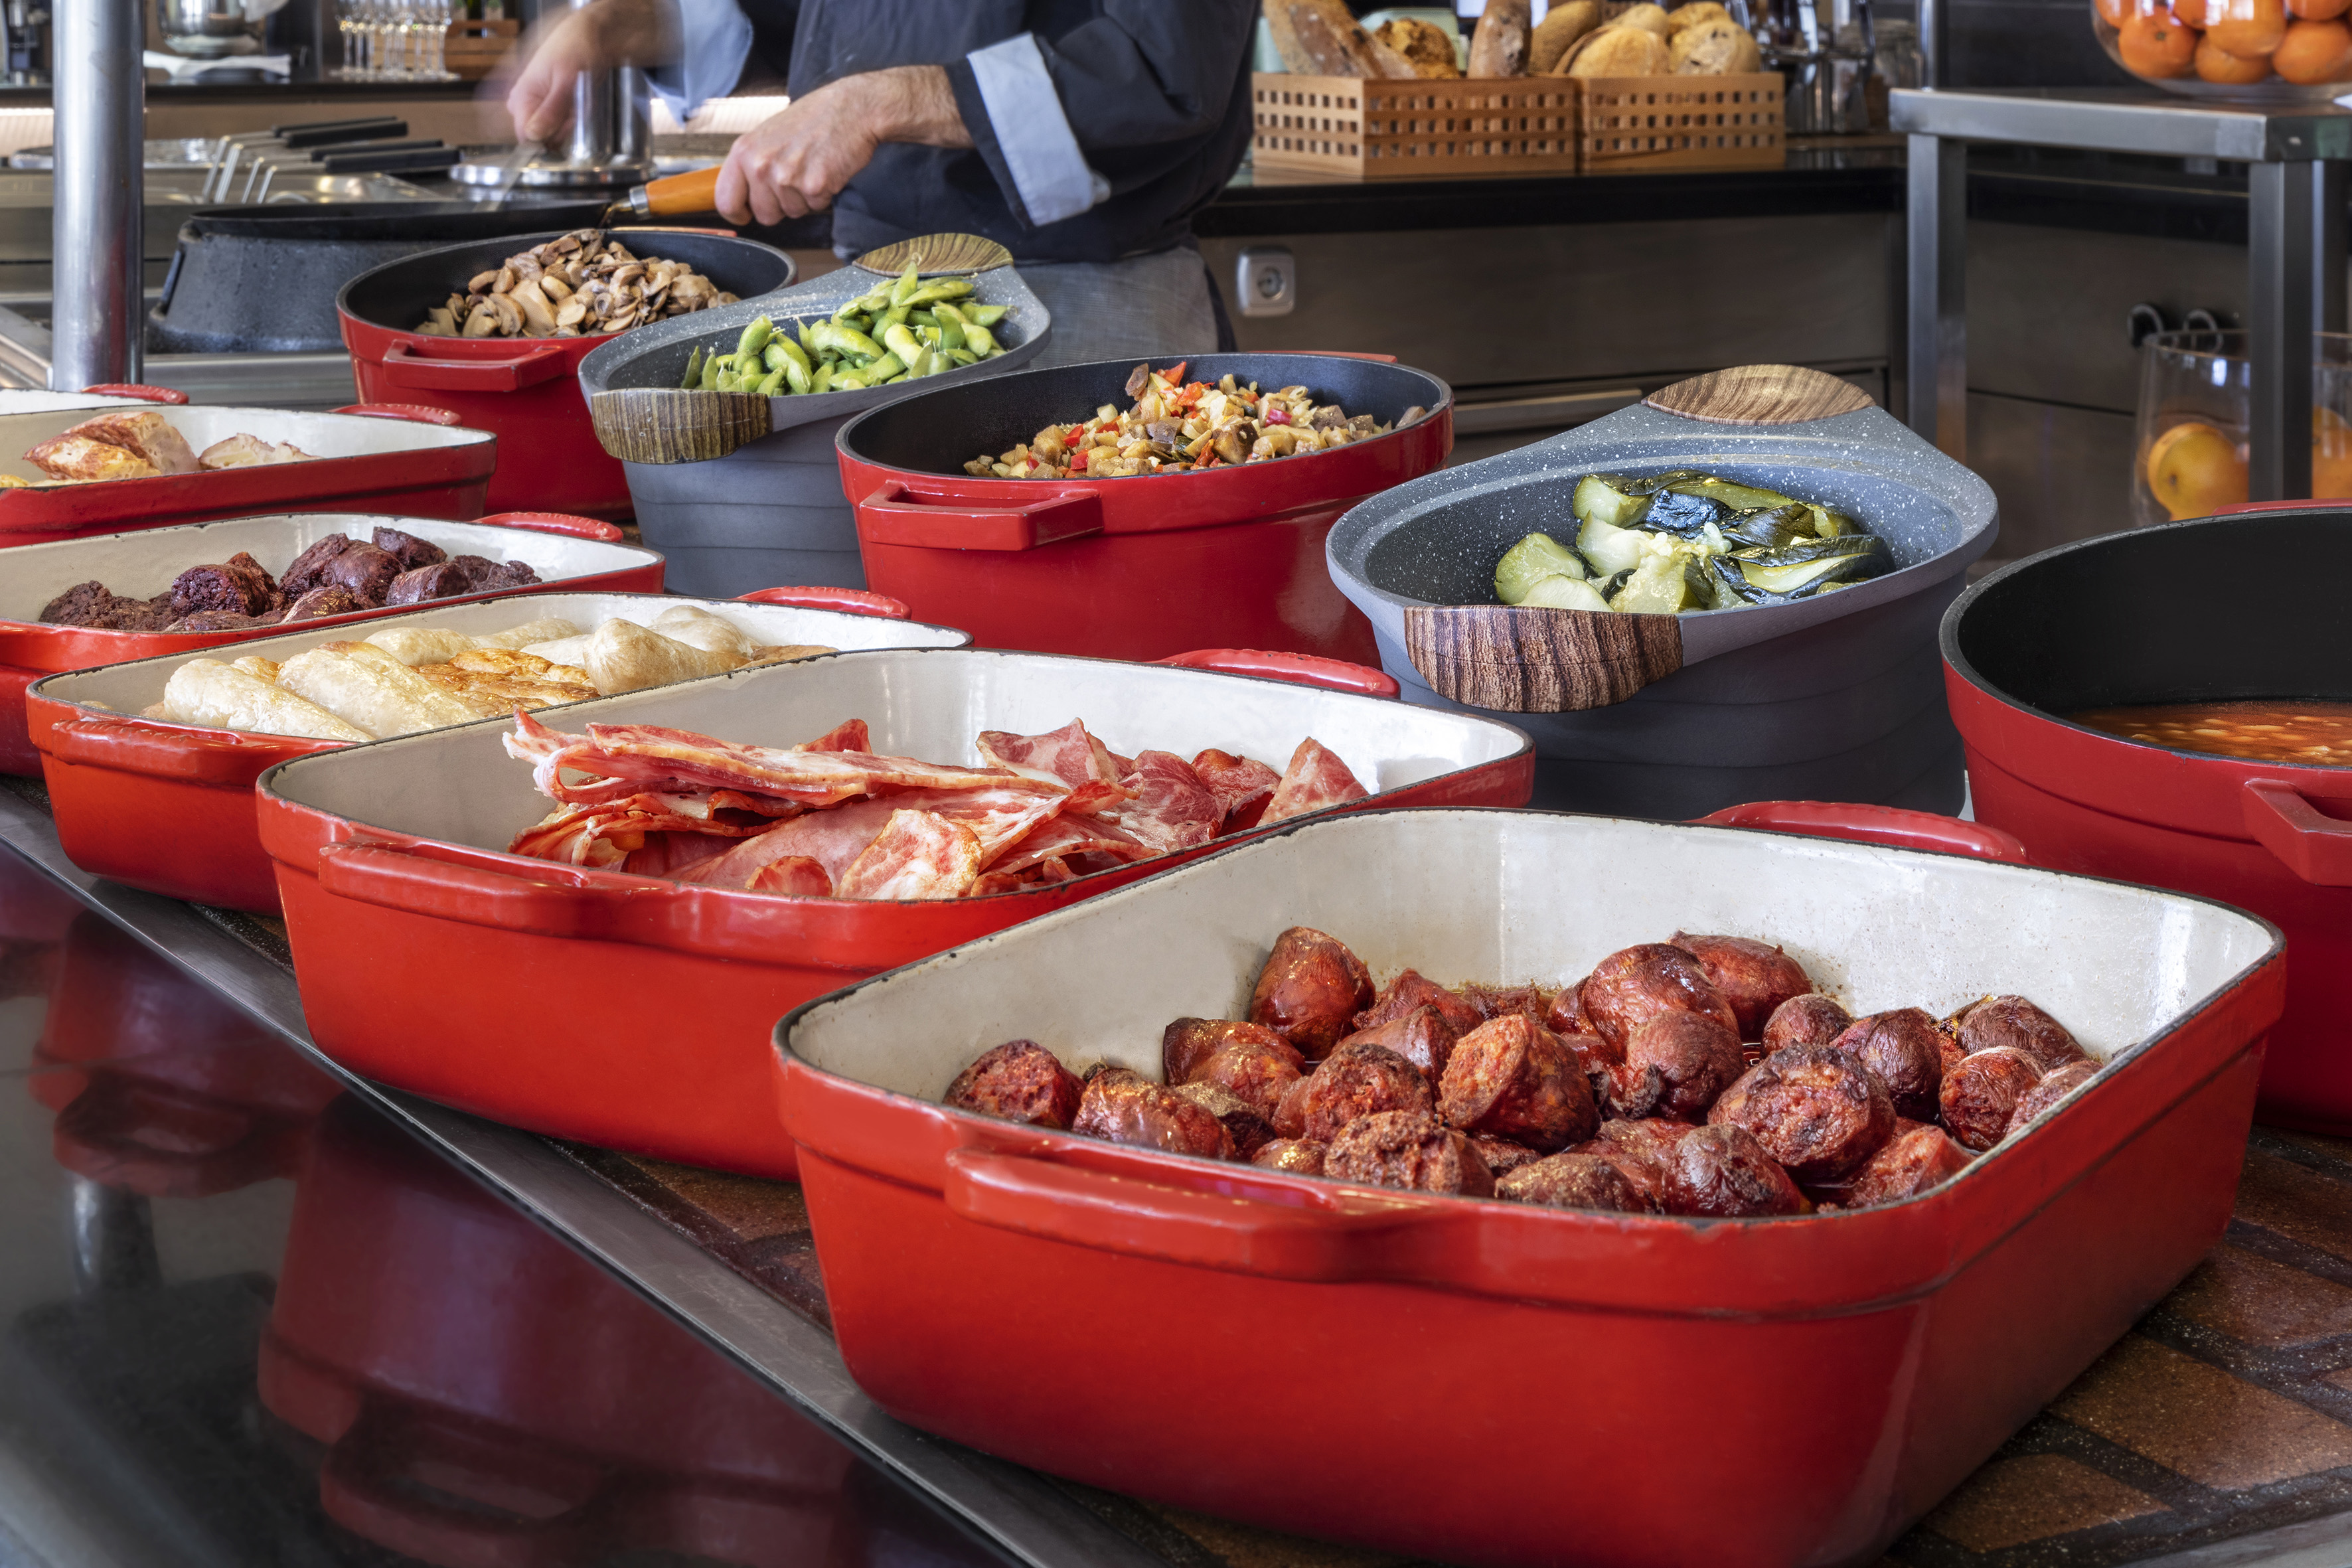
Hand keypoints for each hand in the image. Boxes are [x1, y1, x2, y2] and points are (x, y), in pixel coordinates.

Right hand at [496, 0, 674, 145]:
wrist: (589, 36)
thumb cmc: (575, 49)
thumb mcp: (566, 81)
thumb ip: (551, 110)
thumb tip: (533, 136)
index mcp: (521, 96)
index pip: (526, 137)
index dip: (547, 141)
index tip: (564, 129)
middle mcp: (525, 104)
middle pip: (542, 137)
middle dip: (564, 128)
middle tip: (575, 107)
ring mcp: (539, 106)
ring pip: (555, 133)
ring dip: (572, 122)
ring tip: (577, 98)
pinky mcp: (552, 108)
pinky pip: (564, 125)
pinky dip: (576, 118)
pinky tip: (578, 101)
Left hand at [713, 64, 969, 225]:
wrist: (851, 109)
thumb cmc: (812, 119)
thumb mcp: (768, 135)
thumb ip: (752, 164)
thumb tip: (742, 194)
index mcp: (744, 151)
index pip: (725, 200)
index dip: (737, 213)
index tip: (746, 214)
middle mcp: (760, 165)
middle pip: (764, 215)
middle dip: (781, 206)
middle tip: (795, 180)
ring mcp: (786, 177)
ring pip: (792, 213)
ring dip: (805, 199)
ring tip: (812, 168)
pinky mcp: (813, 186)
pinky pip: (815, 208)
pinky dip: (823, 195)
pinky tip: (826, 170)